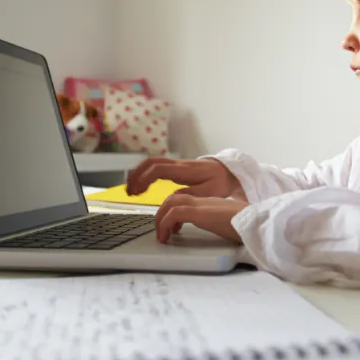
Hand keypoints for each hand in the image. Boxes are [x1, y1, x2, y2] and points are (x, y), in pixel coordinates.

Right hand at [126, 157, 245, 200]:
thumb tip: (171, 198)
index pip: (159, 169)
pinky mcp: (178, 169)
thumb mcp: (209, 193)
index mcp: (185, 170)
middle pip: (151, 162)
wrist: (230, 173)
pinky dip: (146, 175)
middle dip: (136, 175)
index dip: (145, 178)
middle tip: (129, 191)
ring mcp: (177, 165)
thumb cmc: (221, 183)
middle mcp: (179, 164)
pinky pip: (157, 167)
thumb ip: (190, 195)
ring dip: (139, 174)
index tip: (137, 191)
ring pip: (152, 163)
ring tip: (132, 190)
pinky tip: (142, 187)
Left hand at [154, 194, 247, 243]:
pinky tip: (167, 237)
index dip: (174, 212)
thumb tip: (220, 235)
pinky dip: (165, 224)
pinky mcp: (200, 212)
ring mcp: (202, 205)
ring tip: (162, 236)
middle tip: (162, 232)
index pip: (186, 200)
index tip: (173, 229)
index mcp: (211, 204)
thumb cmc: (250, 227)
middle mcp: (205, 202)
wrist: (258, 223)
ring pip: (171, 202)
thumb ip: (221, 225)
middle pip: (175, 198)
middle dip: (162, 213)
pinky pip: (174, 213)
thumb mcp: (231, 225)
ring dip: (161, 219)